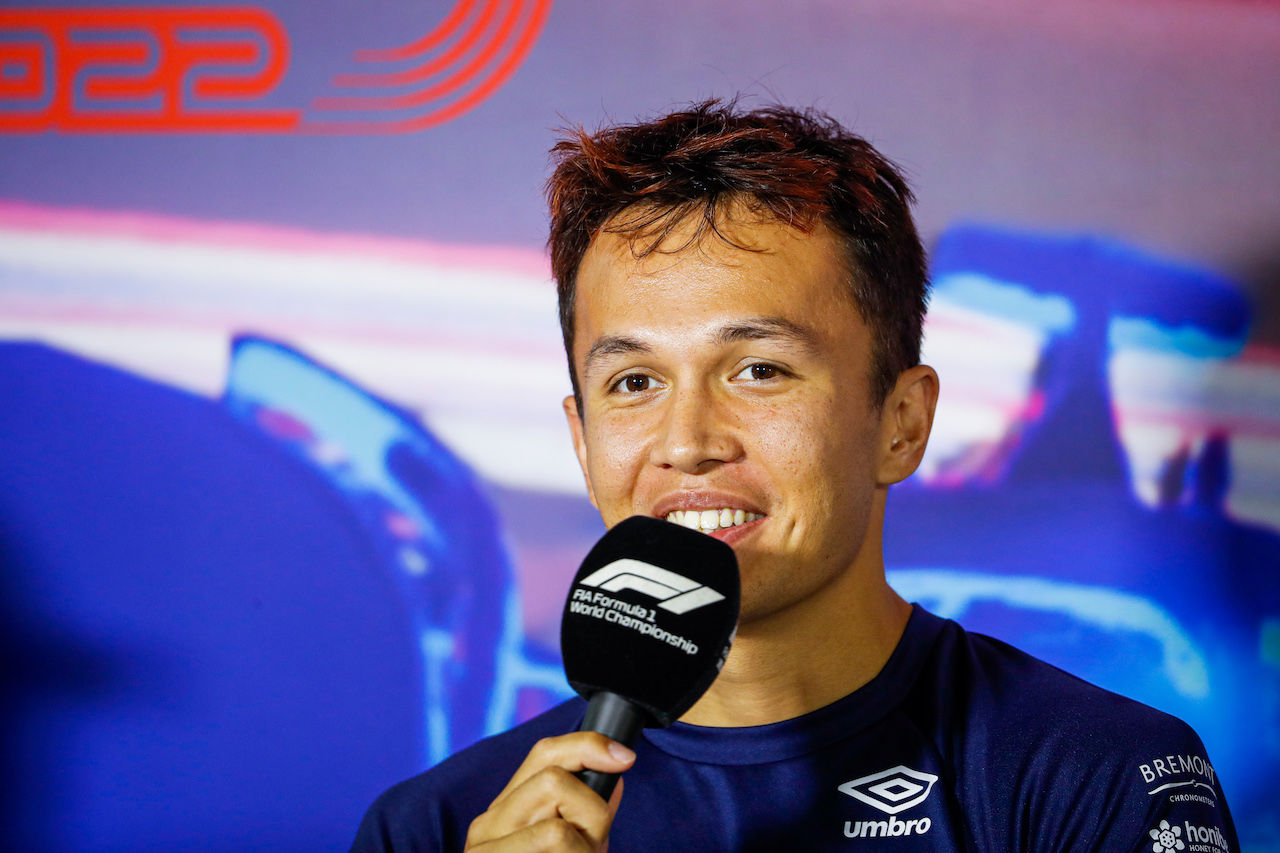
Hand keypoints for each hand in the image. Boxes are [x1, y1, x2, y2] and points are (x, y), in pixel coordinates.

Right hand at [464, 732, 635, 850]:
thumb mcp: (573, 846)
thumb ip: (588, 810)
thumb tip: (615, 768)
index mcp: (506, 809)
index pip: (544, 753)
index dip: (588, 746)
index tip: (626, 758)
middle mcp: (487, 826)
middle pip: (555, 783)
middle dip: (593, 814)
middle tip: (591, 846)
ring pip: (557, 831)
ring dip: (586, 850)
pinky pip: (559, 850)